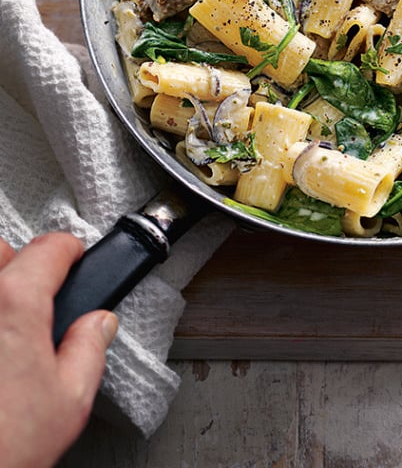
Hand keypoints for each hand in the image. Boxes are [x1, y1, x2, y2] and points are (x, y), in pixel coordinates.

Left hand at [0, 233, 117, 467]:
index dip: (70, 252)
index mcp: (15, 302)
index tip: (73, 259)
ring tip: (4, 321)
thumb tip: (97, 325)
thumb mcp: (69, 400)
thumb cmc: (3, 450)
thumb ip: (89, 348)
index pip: (50, 249)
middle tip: (34, 293)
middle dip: (17, 263)